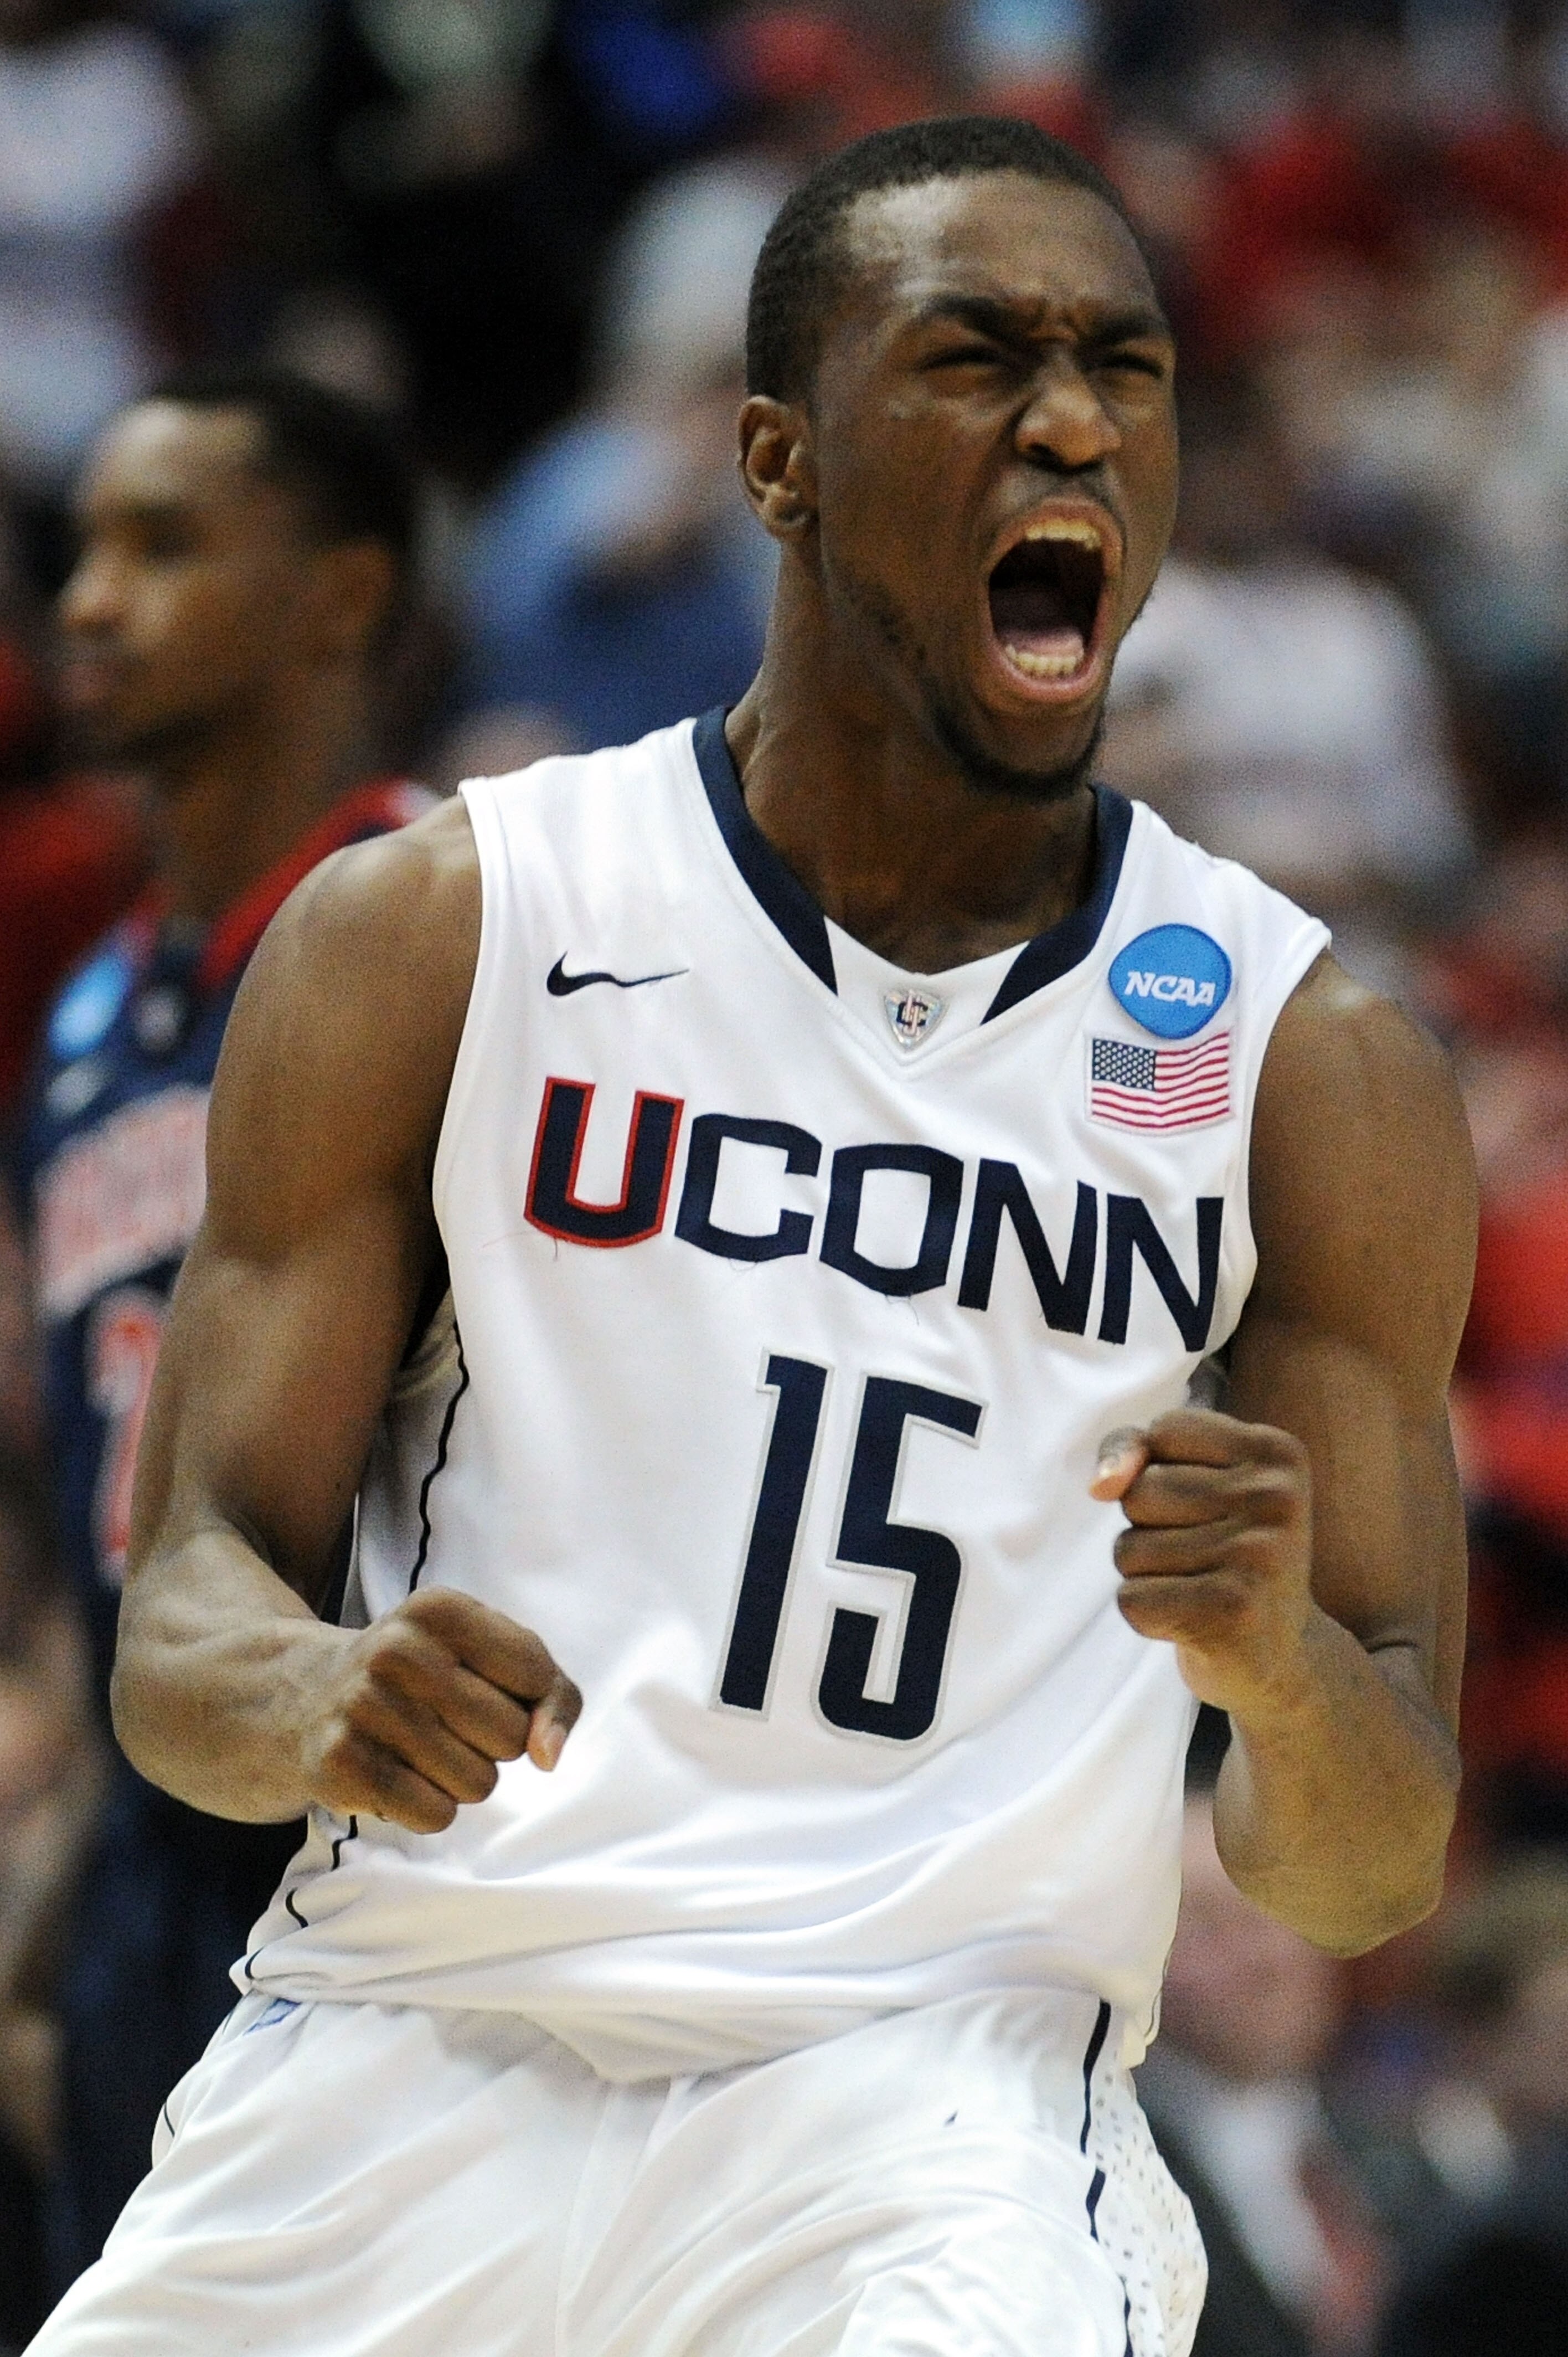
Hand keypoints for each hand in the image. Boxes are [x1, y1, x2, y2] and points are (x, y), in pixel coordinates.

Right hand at [294, 1589, 580, 1832]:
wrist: (309, 1697)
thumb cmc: (427, 1676)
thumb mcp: (489, 1655)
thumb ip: (550, 1695)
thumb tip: (549, 1757)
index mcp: (441, 1609)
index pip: (536, 1675)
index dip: (527, 1697)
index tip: (487, 1688)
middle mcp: (397, 1650)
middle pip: (511, 1737)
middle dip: (495, 1743)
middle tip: (448, 1723)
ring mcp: (363, 1707)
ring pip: (478, 1783)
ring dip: (463, 1778)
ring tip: (421, 1747)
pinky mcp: (340, 1764)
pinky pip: (436, 1816)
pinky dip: (430, 1807)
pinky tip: (398, 1773)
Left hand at [1089, 1409, 1314, 1717]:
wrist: (1283, 1660)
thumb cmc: (1227, 1555)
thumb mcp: (1195, 1480)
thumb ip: (1136, 1451)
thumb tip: (1101, 1484)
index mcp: (1278, 1453)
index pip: (1164, 1430)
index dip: (1159, 1471)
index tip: (1209, 1506)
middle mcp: (1276, 1499)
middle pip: (1140, 1491)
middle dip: (1150, 1528)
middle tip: (1207, 1556)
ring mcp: (1257, 1556)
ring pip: (1128, 1548)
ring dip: (1148, 1576)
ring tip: (1203, 1588)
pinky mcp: (1231, 1612)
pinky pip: (1131, 1599)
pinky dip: (1148, 1616)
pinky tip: (1195, 1624)